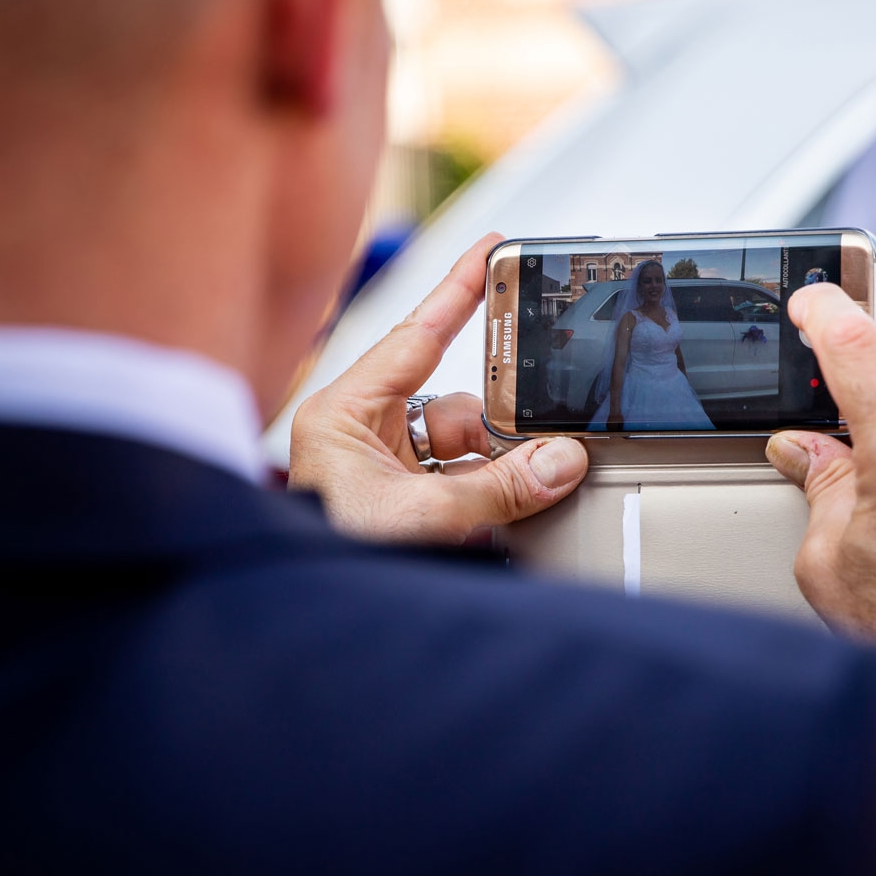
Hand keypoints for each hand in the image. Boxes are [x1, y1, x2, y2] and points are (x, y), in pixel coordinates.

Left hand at [290, 233, 589, 543]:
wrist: (313, 625)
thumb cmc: (332, 563)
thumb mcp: (424, 520)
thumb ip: (500, 488)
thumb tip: (562, 461)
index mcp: (342, 415)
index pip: (416, 336)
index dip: (459, 291)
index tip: (495, 249)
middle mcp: (361, 437)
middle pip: (454, 403)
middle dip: (500, 423)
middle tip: (548, 428)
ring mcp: (383, 474)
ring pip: (467, 448)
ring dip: (502, 469)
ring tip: (534, 484)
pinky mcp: (403, 507)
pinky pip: (464, 483)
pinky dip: (494, 493)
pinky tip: (520, 503)